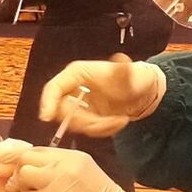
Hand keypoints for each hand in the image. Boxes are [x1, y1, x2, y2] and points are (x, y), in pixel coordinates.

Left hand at [0, 145, 164, 191]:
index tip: (21, 165)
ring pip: (22, 175)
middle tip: (21, 181)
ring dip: (20, 184)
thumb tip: (37, 166)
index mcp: (73, 155)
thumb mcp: (85, 170)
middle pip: (26, 157)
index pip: (39, 149)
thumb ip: (63, 165)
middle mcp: (63, 164)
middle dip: (19, 169)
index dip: (26, 158)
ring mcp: (56, 181)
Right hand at [39, 54, 166, 136]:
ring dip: (96, 127)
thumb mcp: (132, 74)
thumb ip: (124, 71)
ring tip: (118, 120)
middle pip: (62, 110)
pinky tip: (116, 122)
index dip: (48, 102)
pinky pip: (85, 129)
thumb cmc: (135, 77)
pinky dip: (101, 130)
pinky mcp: (85, 116)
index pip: (53, 88)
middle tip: (105, 122)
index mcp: (77, 73)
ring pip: (74, 123)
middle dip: (83, 121)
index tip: (46, 118)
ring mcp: (78, 103)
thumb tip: (120, 60)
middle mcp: (74, 88)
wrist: (144, 92)